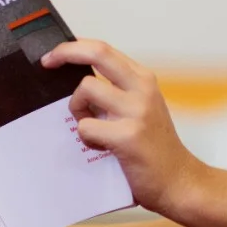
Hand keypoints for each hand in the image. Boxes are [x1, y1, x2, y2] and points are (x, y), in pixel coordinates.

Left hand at [42, 39, 204, 215]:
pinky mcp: (127, 136)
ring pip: (86, 89)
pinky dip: (87, 138)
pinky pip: (86, 126)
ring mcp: (136, 111)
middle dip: (64, 53)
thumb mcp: (142, 107)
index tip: (54, 55)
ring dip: (78, 109)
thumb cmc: (155, 147)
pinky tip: (102, 147)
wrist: (178, 179)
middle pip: (96, 53)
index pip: (103, 49)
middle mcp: (142, 89)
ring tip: (93, 128)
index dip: (74, 46)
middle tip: (47, 63)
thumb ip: (117, 91)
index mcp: (143, 79)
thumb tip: (78, 80)